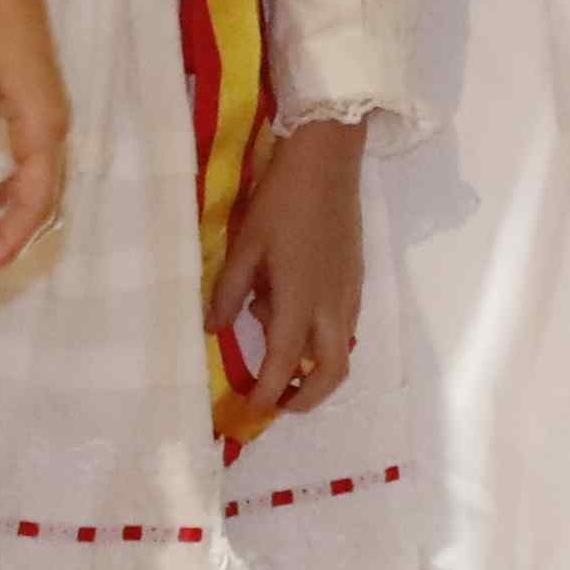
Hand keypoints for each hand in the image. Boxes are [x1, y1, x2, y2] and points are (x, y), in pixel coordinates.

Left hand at [0, 0, 70, 286]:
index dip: (4, 242)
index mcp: (42, 127)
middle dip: (8, 238)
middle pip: (43, 199)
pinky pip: (34, 159)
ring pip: (41, 181)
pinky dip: (15, 186)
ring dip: (12, 215)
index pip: (32, 203)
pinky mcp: (37, 97)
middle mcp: (56, 126)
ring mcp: (49, 110)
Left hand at [211, 115, 369, 442]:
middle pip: (331, 374)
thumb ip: (229, 291)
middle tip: (277, 403)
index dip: (267, 393)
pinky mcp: (356, 279)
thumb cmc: (281, 199)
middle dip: (307, 398)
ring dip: (315, 371)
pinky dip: (323, 341)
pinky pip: (344, 327)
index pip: (283, 364)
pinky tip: (295, 317)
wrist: (328, 160)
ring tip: (281, 363)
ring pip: (342, 352)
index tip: (250, 410)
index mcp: (300, 301)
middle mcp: (332, 307)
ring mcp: (349, 294)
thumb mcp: (246, 245)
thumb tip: (213, 329)